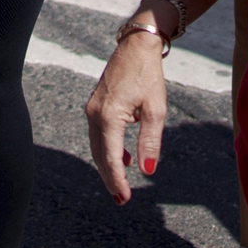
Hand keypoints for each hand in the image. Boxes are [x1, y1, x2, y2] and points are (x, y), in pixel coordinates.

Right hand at [84, 32, 169, 203]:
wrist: (136, 47)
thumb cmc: (148, 76)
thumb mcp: (156, 110)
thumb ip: (150, 141)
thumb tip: (148, 170)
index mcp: (109, 116)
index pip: (111, 157)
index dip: (117, 180)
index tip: (124, 198)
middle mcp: (95, 114)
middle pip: (99, 155)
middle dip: (110, 178)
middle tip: (121, 200)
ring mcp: (92, 109)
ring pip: (97, 146)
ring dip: (108, 166)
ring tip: (121, 185)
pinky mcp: (95, 106)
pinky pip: (98, 135)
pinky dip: (107, 150)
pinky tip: (124, 159)